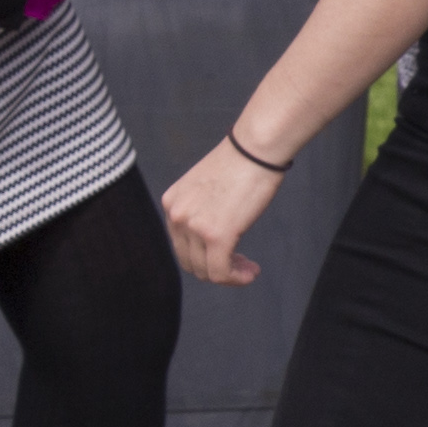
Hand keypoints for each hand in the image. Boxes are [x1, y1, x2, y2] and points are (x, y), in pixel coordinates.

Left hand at [160, 141, 283, 284]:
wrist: (255, 148)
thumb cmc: (241, 162)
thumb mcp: (207, 188)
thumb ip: (201, 211)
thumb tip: (211, 237)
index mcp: (172, 204)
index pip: (180, 245)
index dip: (204, 257)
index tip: (229, 255)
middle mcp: (176, 216)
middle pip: (190, 261)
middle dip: (215, 269)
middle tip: (241, 266)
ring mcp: (194, 226)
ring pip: (206, 271)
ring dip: (229, 275)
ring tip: (249, 269)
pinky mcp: (216, 236)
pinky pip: (220, 273)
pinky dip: (236, 279)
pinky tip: (250, 273)